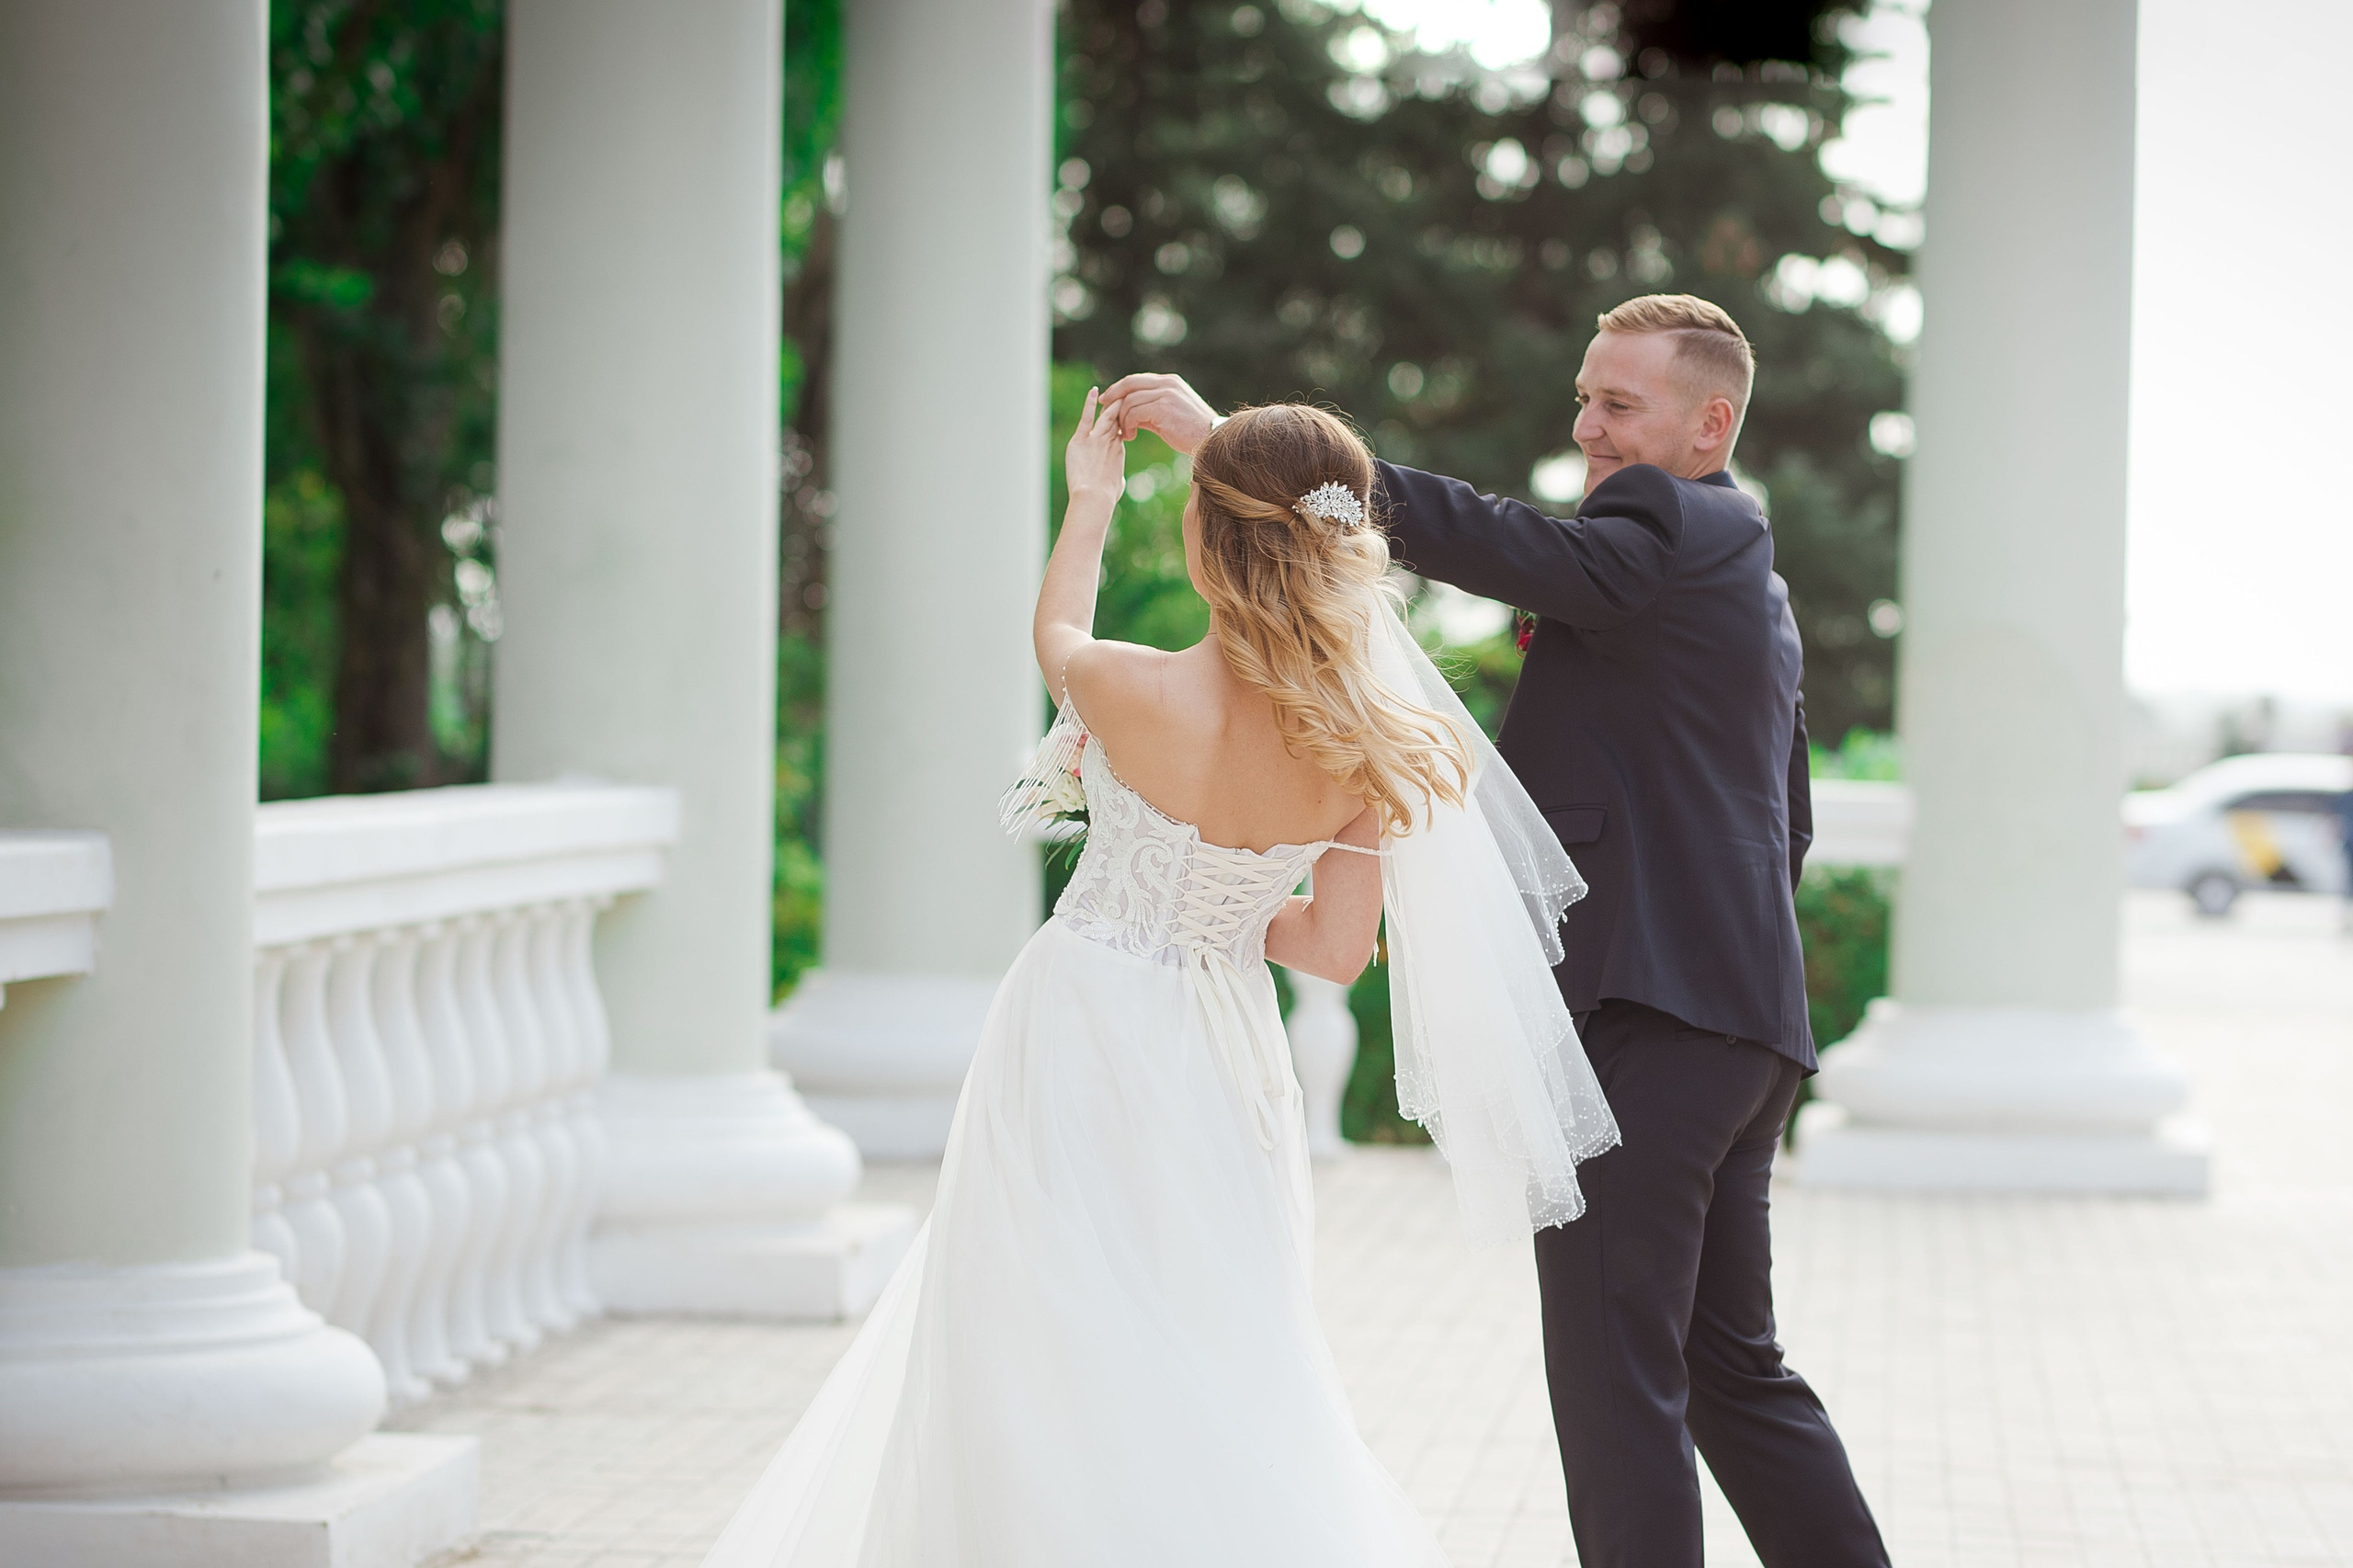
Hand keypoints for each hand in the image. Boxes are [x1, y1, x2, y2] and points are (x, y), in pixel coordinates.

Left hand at [1064, 386, 1126, 505]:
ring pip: (1106, 415)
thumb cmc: (1106, 496)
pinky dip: (1089, 403)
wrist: (1095, 497)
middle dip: (1121, 405)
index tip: (1128, 407)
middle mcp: (1111, 441)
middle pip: (1118, 418)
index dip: (1125, 417)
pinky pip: (1086, 417)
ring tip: (1114, 391)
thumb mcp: (1117, 484)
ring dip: (1110, 402)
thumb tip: (1117, 479)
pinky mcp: (1081, 440)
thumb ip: (1116, 475)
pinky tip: (1093, 391)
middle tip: (1125, 392)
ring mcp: (1096, 438)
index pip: (1123, 427)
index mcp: (1119, 449)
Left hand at [1102, 372, 1218, 455]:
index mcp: (1170, 382)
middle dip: (1113, 397)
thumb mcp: (1168, 416)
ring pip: (1129, 401)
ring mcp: (1166, 394)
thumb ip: (1149, 410)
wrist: (1211, 441)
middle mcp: (1167, 383)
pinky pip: (1134, 413)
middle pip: (1129, 383)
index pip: (1136, 379)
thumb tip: (1128, 413)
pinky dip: (1128, 425)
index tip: (1107, 400)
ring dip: (1122, 418)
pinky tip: (1130, 436)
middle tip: (1104, 412)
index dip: (1118, 389)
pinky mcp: (1163, 407)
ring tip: (1125, 433)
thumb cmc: (1191, 433)